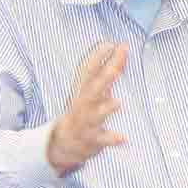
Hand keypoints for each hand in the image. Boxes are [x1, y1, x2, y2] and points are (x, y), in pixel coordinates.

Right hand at [47, 43, 128, 174]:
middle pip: (93, 89)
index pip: (88, 70)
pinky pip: (102, 140)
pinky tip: (123, 138)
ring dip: (106, 109)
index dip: (98, 56)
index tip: (110, 44)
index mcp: (84, 90)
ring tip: (118, 102)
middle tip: (117, 67)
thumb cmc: (83, 111)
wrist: (64, 142)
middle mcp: (83, 104)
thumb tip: (123, 48)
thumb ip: (110, 71)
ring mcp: (87, 122)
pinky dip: (112, 139)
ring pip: (95, 114)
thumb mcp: (92, 89)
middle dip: (105, 78)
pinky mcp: (92, 139)